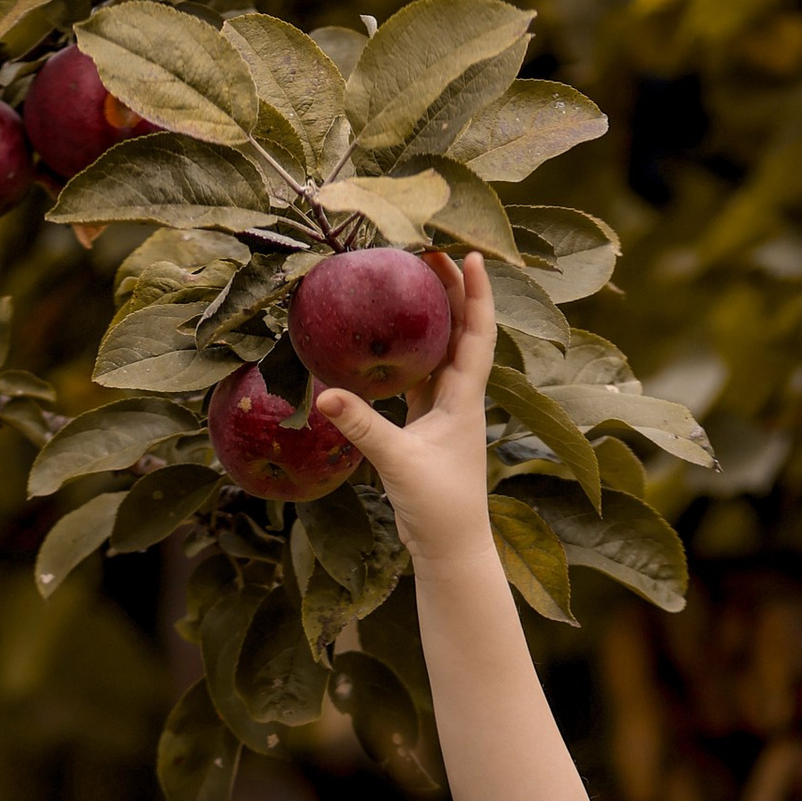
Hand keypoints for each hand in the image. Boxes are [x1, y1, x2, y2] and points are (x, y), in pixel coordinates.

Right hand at [309, 248, 496, 570]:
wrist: (450, 549)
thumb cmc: (438, 508)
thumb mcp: (398, 463)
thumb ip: (363, 427)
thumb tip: (325, 395)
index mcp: (464, 398)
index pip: (476, 332)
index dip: (476, 292)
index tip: (469, 252)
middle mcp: (460, 398)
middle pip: (459, 331)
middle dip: (449, 290)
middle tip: (428, 251)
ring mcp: (444, 412)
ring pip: (439, 352)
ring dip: (430, 318)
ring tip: (409, 282)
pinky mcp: (427, 428)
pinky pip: (417, 378)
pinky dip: (405, 356)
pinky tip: (385, 340)